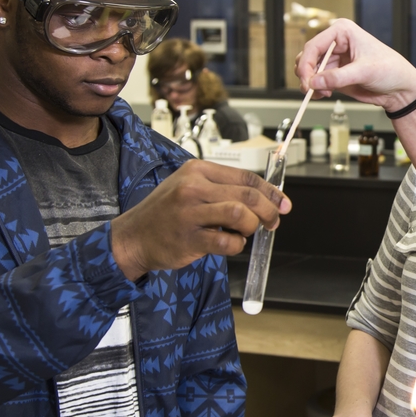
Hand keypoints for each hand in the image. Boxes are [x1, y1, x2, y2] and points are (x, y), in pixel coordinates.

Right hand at [111, 159, 291, 279]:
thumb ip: (222, 190)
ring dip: (251, 227)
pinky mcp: (188, 238)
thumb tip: (264, 199)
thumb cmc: (165, 213)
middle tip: (273, 222)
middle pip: (247, 195)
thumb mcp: (189, 188)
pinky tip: (229, 245)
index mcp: (197, 170)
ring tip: (245, 233)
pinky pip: (226, 242)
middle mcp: (193, 187)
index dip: (270, 191)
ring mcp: (189, 213)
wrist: (133, 237)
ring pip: (240, 214)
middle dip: (268, 210)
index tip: (283, 203)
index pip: (245, 176)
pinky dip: (236, 246)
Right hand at [297, 19, 415, 112]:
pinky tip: (323, 95)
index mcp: (342, 31)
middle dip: (307, 75)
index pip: (314, 45)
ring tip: (322, 93)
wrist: (400, 88)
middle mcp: (335, 43)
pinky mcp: (334, 74)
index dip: (307, 64)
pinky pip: (316, 81)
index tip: (307, 81)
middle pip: (308, 57)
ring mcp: (334, 59)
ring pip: (309, 70)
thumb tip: (315, 82)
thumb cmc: (390, 70)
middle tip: (311, 90)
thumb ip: (339, 77)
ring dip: (311, 84)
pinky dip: (315, 89)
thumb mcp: (365, 72)